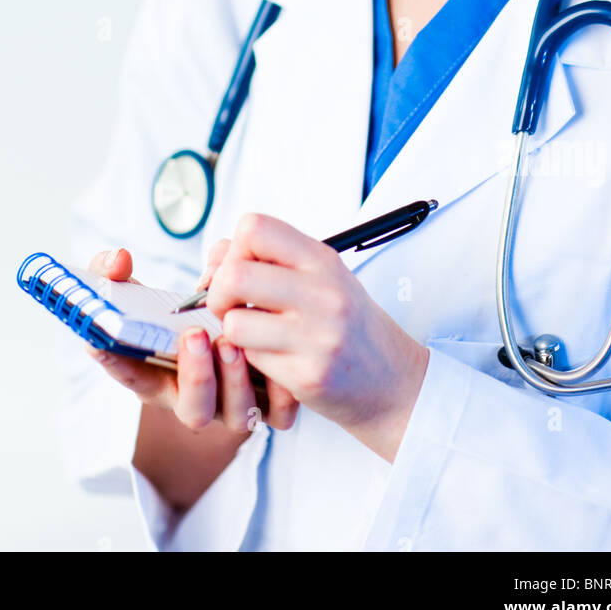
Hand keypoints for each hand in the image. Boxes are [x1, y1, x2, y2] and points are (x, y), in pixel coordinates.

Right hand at [83, 246, 298, 434]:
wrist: (234, 318)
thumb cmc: (182, 312)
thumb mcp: (143, 291)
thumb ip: (116, 273)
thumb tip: (117, 261)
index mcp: (156, 374)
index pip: (130, 375)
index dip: (117, 363)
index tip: (109, 341)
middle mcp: (195, 395)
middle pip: (193, 409)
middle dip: (195, 376)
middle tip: (194, 335)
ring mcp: (232, 402)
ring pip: (236, 415)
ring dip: (235, 382)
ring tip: (232, 342)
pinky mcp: (269, 401)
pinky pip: (277, 412)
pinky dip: (280, 389)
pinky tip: (274, 349)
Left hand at [204, 214, 429, 462]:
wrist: (394, 380)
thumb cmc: (349, 324)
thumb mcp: (321, 277)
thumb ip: (273, 259)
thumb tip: (217, 255)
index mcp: (322, 259)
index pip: (254, 228)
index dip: (234, 249)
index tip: (238, 269)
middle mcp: (322, 292)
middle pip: (234, 274)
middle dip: (217, 293)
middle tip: (229, 307)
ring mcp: (317, 335)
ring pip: (234, 323)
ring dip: (233, 332)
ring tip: (254, 335)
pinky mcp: (309, 374)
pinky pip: (252, 360)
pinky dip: (252, 359)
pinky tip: (275, 358)